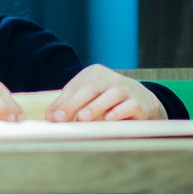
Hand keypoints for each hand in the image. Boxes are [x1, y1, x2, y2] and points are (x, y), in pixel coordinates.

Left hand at [42, 63, 166, 121]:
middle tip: (62, 118)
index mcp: (94, 74)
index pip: (75, 87)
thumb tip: (50, 117)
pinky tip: (109, 119)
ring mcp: (126, 89)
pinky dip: (120, 111)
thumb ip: (68, 105)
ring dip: (96, 106)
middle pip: (91, 89)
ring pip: (112, 94)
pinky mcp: (140, 102)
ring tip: (83, 117)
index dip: (62, 103)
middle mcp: (110, 78)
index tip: (51, 118)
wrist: (142, 100)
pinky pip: (130, 105)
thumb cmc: (106, 101)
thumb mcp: (87, 98)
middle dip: (74, 104)